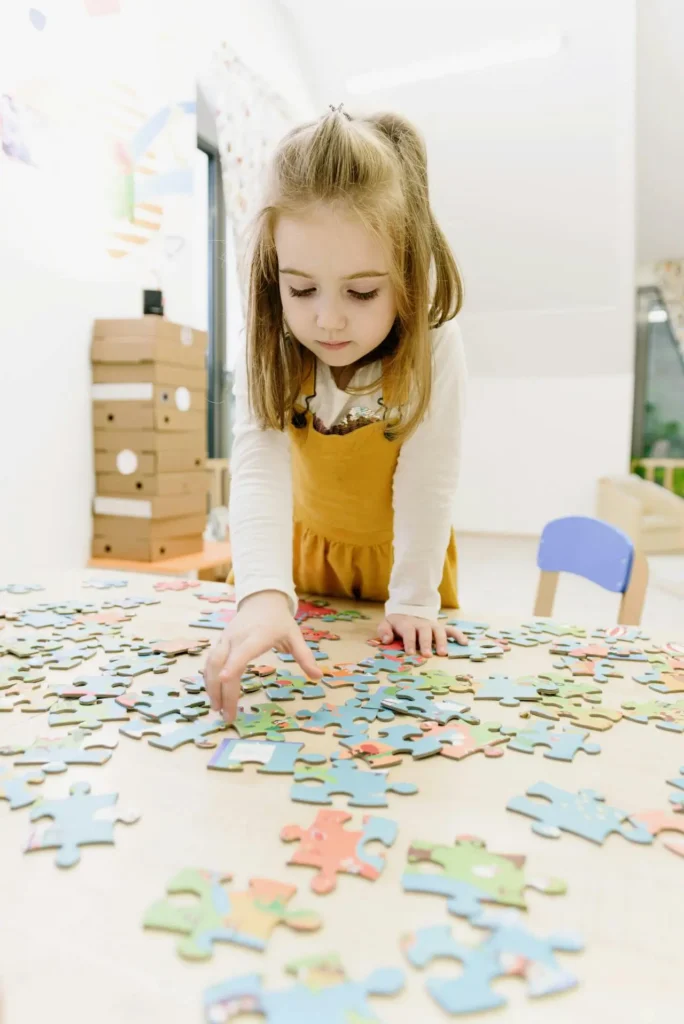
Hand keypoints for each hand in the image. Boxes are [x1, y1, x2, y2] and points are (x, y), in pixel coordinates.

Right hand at [204, 591, 322, 721]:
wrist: (261, 601)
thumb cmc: (279, 621)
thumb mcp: (295, 635)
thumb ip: (305, 656)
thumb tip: (318, 677)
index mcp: (257, 636)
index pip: (242, 651)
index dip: (233, 665)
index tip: (225, 680)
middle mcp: (236, 638)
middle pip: (222, 664)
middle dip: (222, 691)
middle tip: (226, 716)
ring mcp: (225, 640)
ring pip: (211, 664)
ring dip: (211, 688)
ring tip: (217, 710)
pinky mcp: (220, 643)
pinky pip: (210, 663)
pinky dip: (209, 680)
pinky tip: (214, 696)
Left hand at [376, 614, 466, 656]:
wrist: (407, 611)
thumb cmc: (396, 624)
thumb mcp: (386, 624)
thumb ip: (384, 631)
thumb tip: (386, 640)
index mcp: (407, 624)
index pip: (409, 632)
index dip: (410, 642)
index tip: (411, 653)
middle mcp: (422, 624)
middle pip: (425, 632)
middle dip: (426, 643)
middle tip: (428, 655)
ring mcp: (433, 625)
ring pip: (439, 631)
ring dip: (442, 642)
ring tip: (443, 653)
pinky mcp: (441, 628)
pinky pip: (452, 630)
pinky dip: (459, 636)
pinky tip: (464, 643)